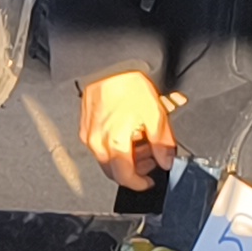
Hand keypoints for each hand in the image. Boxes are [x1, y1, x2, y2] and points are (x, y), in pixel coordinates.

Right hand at [78, 68, 179, 187]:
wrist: (110, 67)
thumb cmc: (128, 86)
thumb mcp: (155, 115)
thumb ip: (162, 144)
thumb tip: (167, 161)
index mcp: (114, 142)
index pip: (124, 177)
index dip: (139, 184)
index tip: (149, 181)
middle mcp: (96, 143)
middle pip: (114, 172)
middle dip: (134, 170)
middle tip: (151, 159)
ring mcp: (88, 136)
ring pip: (106, 159)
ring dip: (125, 158)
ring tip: (140, 142)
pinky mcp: (84, 127)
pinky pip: (99, 146)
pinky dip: (114, 147)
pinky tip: (127, 133)